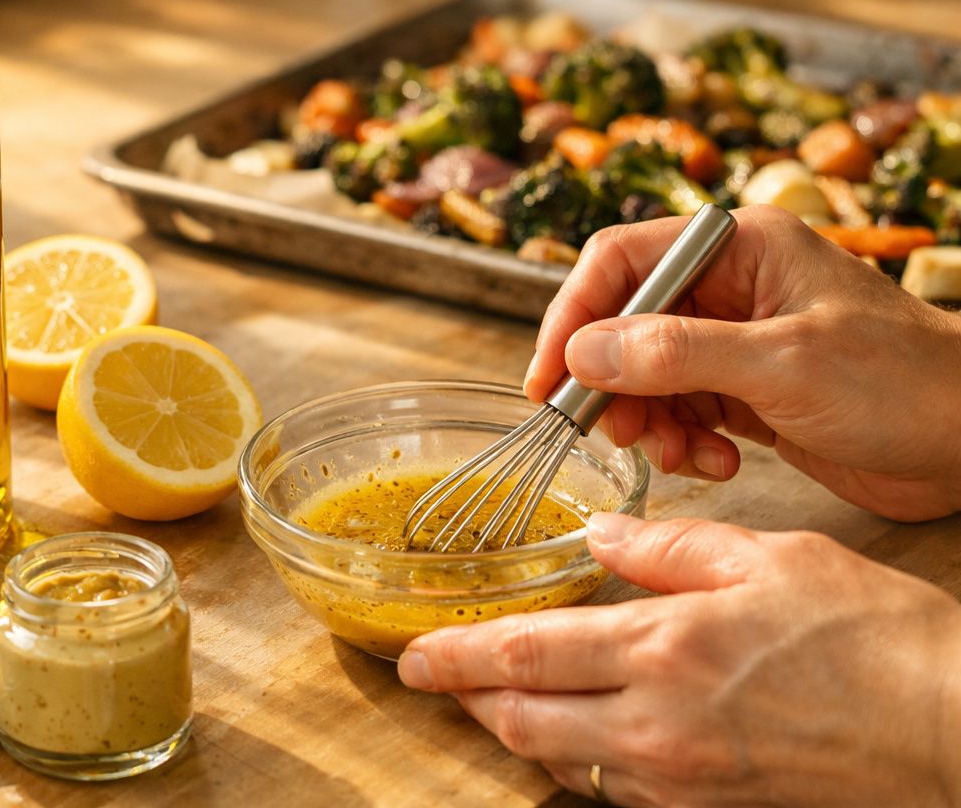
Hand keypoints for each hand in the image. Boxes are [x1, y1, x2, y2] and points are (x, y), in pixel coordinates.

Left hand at [398, 514, 960, 807]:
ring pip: (560, 764)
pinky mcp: (710, 807)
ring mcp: (682, 778)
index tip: (414, 653)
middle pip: (521, 724)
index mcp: (663, 651)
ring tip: (497, 698)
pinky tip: (580, 733)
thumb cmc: (874, 638)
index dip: (456, 657)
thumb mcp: (769, 558)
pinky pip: (615, 792)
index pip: (524, 657)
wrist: (952, 727)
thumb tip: (602, 540)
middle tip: (437, 676)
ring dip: (517, 731)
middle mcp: (658, 726)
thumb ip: (669, 549)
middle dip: (468, 701)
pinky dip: (578, 761)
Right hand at [524, 205, 960, 520]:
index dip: (572, 316)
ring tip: (683, 454)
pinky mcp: (745, 391)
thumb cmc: (905, 382)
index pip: (620, 261)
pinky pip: (678, 411)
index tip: (548, 378)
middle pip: (622, 324)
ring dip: (648, 422)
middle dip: (612, 384)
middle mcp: (729, 286)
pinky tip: (719, 462)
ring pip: (643, 375)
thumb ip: (676, 354)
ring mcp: (735, 340)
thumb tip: (581, 354)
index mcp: (738, 247)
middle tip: (614, 433)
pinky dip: (683, 442)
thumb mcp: (784, 363)